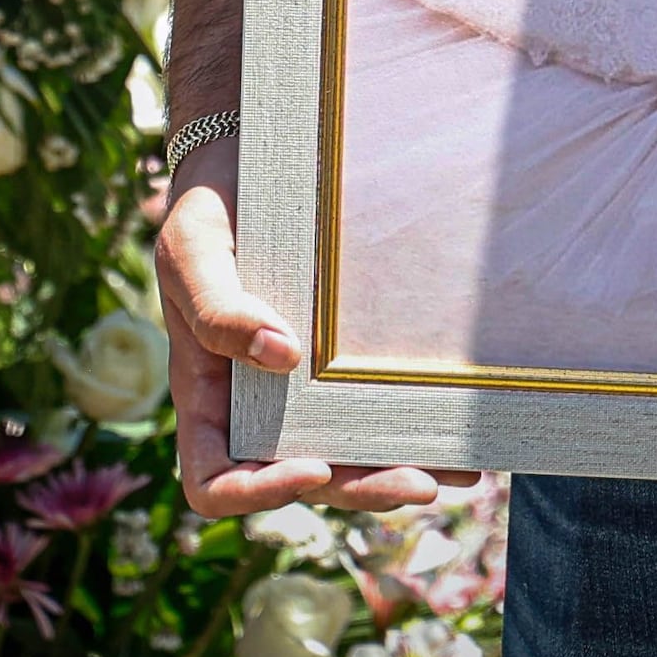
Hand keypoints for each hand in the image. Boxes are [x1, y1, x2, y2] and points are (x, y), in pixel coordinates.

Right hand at [154, 142, 468, 520]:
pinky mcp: (346, 361)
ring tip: (463, 467)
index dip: (258, 492)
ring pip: (349, 455)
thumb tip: (281, 356)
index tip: (312, 466)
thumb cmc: (210, 211)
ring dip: (402, 469)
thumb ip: (217, 308)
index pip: (214, 480)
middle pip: (304, 478)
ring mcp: (305, 388)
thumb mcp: (192, 251)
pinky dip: (418, 424)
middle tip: (421, 483)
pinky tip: (464, 425)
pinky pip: (377, 407)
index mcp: (207, 396)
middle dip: (362, 488)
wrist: (251, 164)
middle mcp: (257, 406)